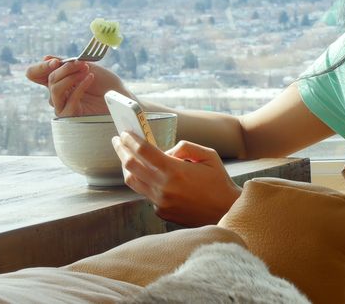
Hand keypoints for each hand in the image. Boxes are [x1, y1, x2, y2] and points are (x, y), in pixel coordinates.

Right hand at [24, 56, 132, 116]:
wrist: (120, 96)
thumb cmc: (104, 82)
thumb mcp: (84, 66)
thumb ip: (65, 63)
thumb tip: (45, 58)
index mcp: (57, 79)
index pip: (34, 74)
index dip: (40, 68)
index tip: (55, 62)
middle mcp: (56, 93)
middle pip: (49, 79)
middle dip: (66, 68)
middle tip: (82, 63)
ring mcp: (62, 105)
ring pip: (55, 90)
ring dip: (71, 77)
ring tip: (86, 70)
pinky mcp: (71, 116)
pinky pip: (70, 100)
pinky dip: (80, 86)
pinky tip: (90, 78)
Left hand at [112, 133, 241, 226]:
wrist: (226, 212)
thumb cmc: (219, 182)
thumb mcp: (208, 155)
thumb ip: (184, 147)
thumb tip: (166, 151)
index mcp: (174, 171)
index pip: (143, 151)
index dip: (131, 139)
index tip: (125, 132)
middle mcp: (163, 187)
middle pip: (131, 165)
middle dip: (121, 150)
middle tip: (118, 140)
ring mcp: (160, 202)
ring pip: (133, 181)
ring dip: (127, 167)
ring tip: (126, 156)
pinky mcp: (161, 212)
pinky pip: (146, 193)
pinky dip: (146, 182)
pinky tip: (151, 176)